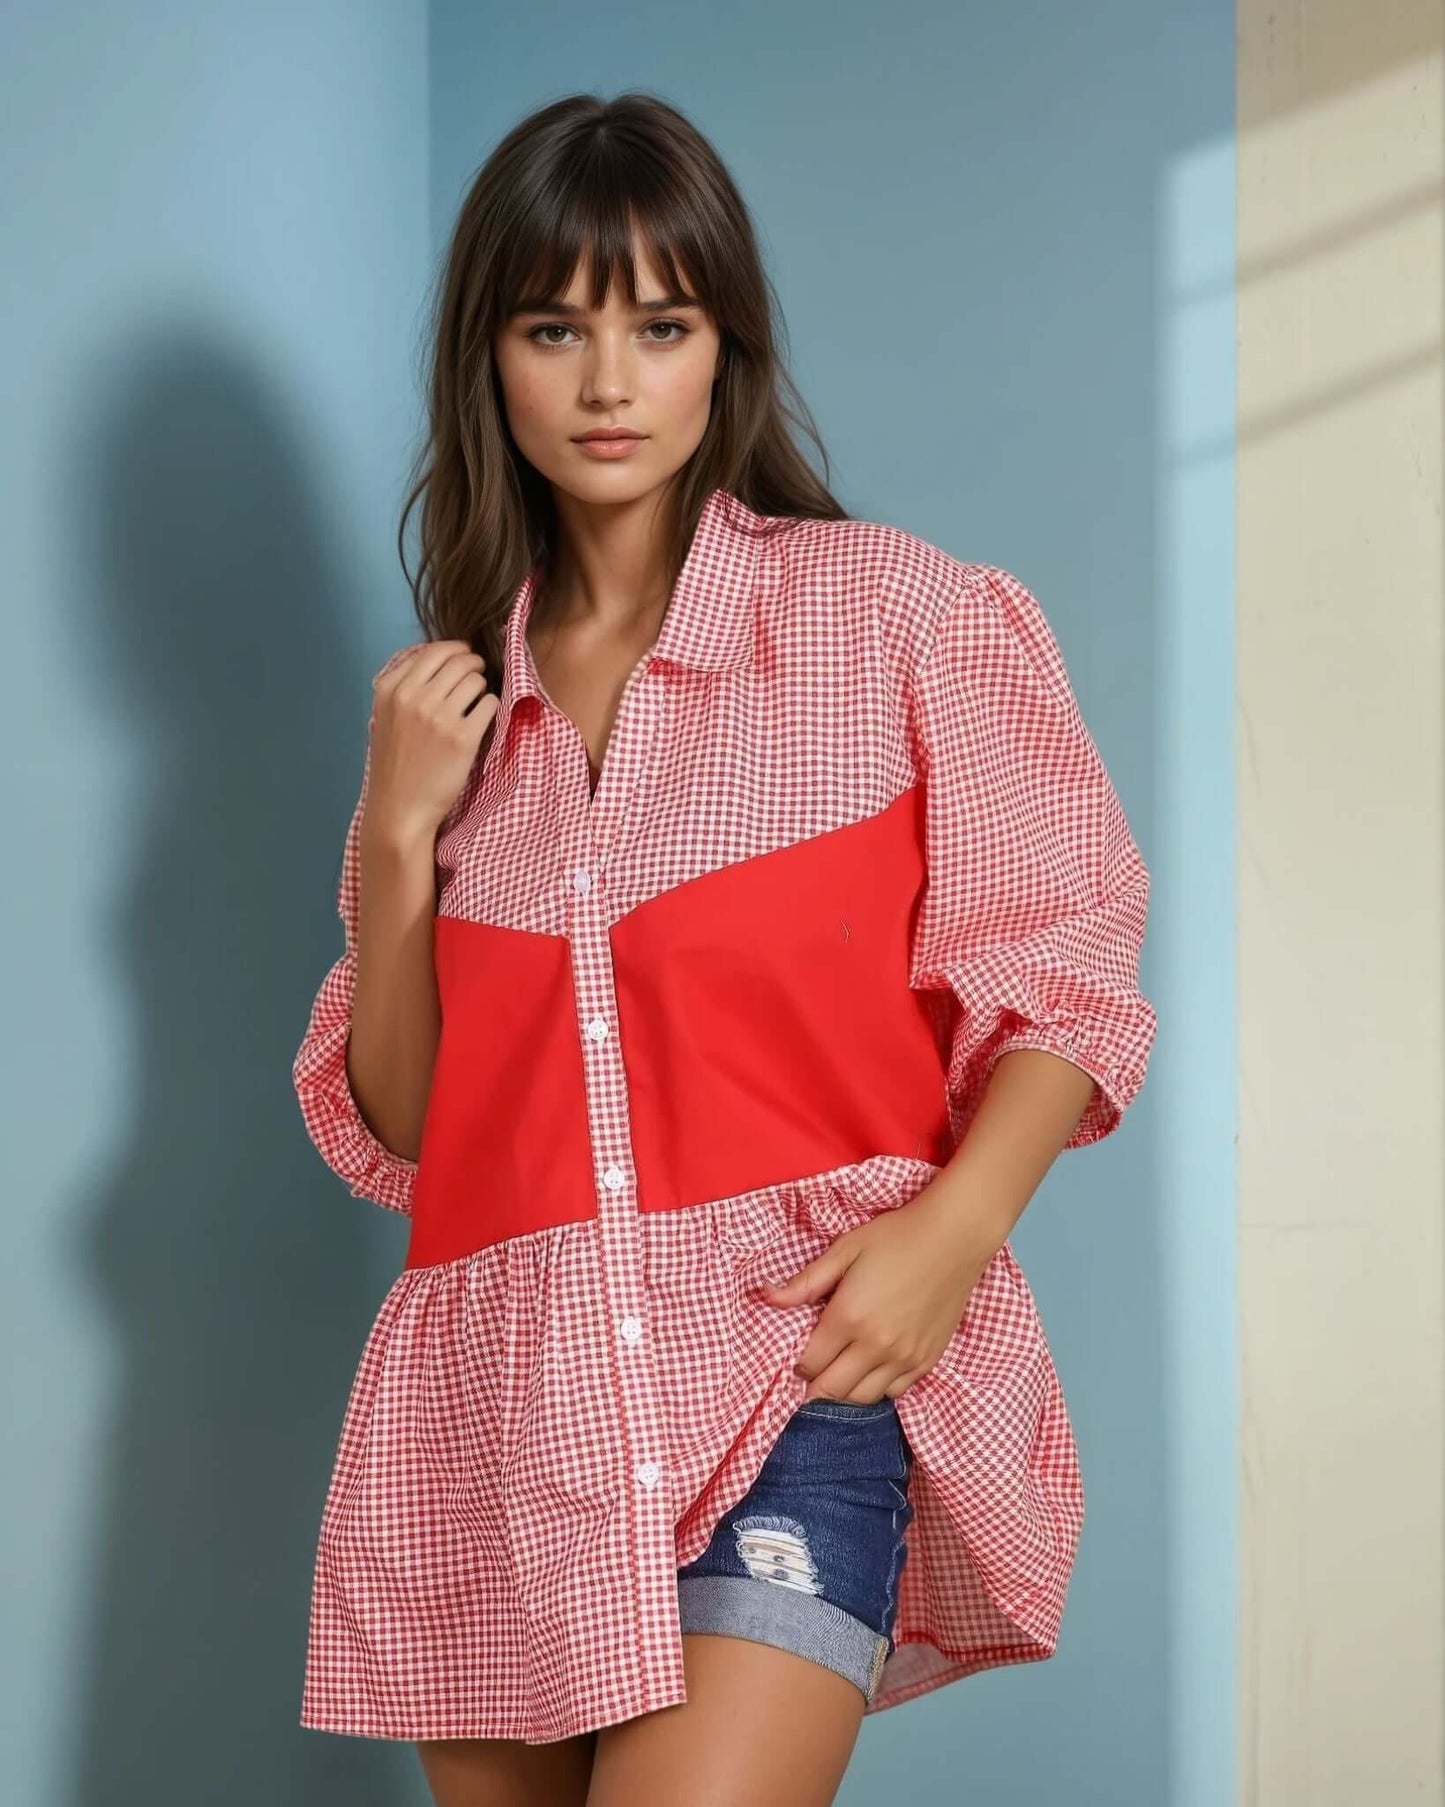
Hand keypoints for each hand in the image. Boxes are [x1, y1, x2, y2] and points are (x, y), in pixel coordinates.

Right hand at [364, 640, 496, 845]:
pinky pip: (490, 703)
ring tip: (476, 702)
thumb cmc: (395, 763)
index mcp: (390, 689)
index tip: (464, 658)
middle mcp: (412, 697)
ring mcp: (438, 716)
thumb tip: (441, 655)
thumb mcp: (385, 716)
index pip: (432, 650)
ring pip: (476, 679)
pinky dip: (491, 708)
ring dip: (482, 686)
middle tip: (477, 675)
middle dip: (473, 664)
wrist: (400, 808)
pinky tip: (481, 720)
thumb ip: (405, 684)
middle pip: (458, 660)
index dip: (455, 650)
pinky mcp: (462, 737)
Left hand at [757, 1188, 1000, 1404]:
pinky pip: (895, 1393)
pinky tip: (872, 1371)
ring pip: (863, 1399)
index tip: (799, 1358)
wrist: (953, 1238)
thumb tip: (767, 1296)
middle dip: (816, 1388)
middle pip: (833, 1390)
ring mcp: (905, 1357)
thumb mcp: (844, 1250)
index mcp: (849, 1317)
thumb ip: (805, 1282)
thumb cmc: (895, 1237)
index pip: (810, 1364)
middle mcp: (876, 1345)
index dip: (799, 1365)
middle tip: (813, 1377)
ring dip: (846, 1393)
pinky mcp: (927, 1360)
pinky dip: (878, 1388)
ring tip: (840, 1377)